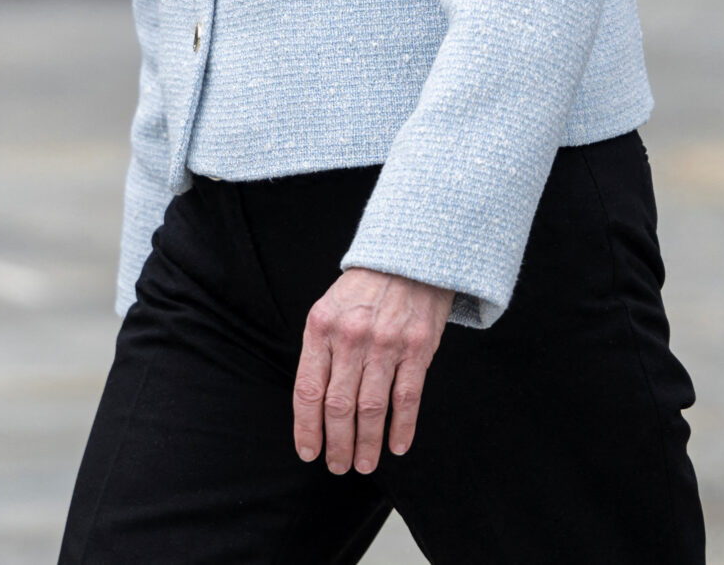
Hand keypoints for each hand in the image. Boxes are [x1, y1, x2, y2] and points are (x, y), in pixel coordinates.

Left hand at [294, 267, 453, 474]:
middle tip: (338, 465)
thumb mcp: (328, 310)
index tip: (308, 452)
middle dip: (336, 443)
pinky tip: (397, 446)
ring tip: (364, 464)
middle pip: (338, 406)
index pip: (308, 390)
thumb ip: (320, 351)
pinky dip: (402, 428)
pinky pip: (407, 398)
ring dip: (367, 444)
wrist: (407, 257)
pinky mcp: (417, 348)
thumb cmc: (362, 290)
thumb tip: (312, 405)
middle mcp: (350, 338)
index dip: (306, 428)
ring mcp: (385, 344)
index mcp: (320, 328)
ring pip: (371, 408)